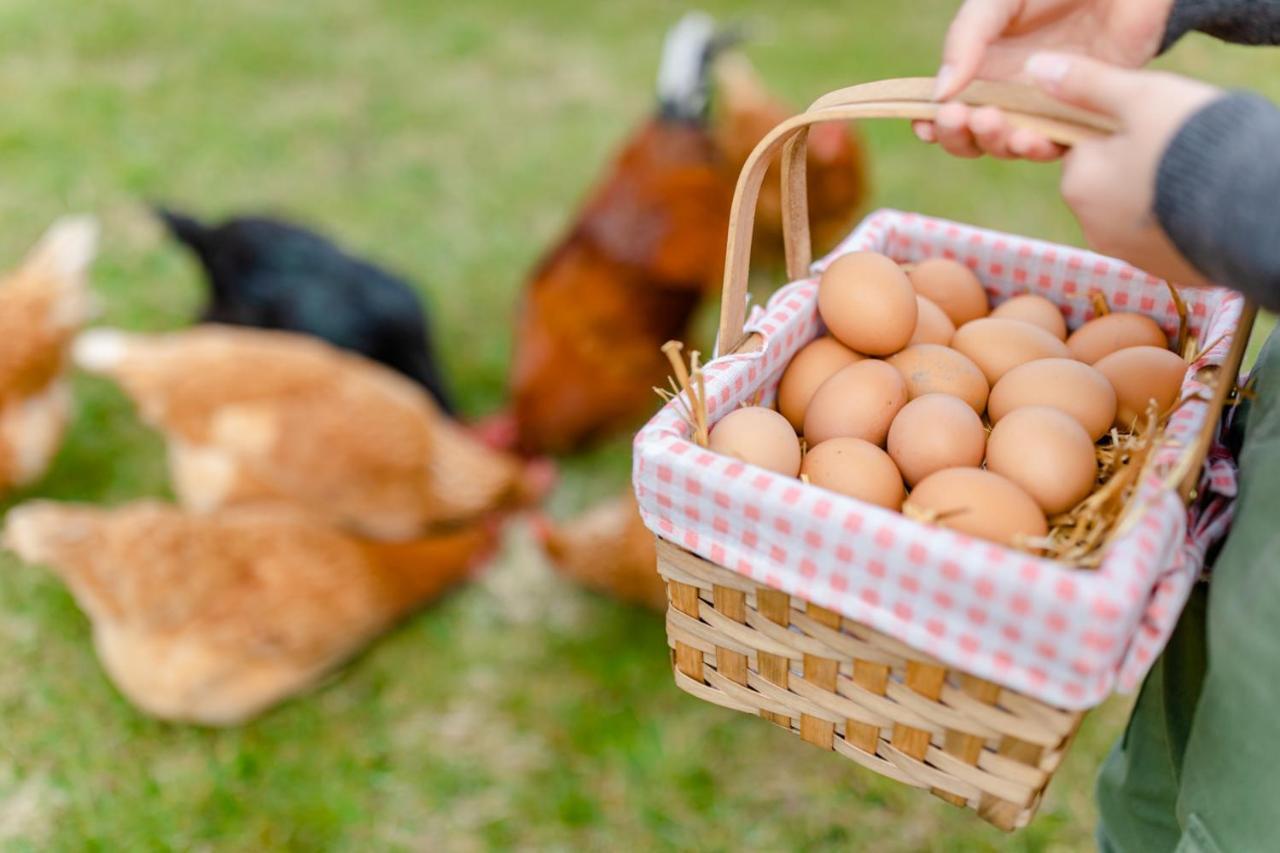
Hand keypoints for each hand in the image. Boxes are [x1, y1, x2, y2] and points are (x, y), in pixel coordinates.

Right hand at [917, 0, 1172, 159]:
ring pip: (1009, 145)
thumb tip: (938, 93)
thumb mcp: (999, 0)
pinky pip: (1056, 145)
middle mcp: (1010, 92)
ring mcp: (1046, 105)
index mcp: (982, 66)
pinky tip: (1032, 138)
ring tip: (995, 123)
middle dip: (960, 136)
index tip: (925, 125)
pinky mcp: (1083, 112)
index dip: (931, 123)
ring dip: (995, 143)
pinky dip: (1039, 148)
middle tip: (961, 118)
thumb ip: (966, 38)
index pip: (947, 106)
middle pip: (972, 136)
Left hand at [1024, 52, 1220, 283]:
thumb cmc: (1192, 143)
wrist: (1251, 205)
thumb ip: (1088, 84)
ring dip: (1156, 192)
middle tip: (1179, 146)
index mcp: (1078, 184)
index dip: (1120, 128)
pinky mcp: (1166, 270)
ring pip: (1135, 209)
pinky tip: (1203, 203)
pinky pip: (1164, 235)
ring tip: (1196, 175)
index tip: (1153, 122)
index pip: (1085, 146)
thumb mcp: (1140, 97)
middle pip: (1108, 179)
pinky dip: (1178, 219)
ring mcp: (1129, 254)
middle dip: (1136, 162)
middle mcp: (1093, 228)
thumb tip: (1037, 70)